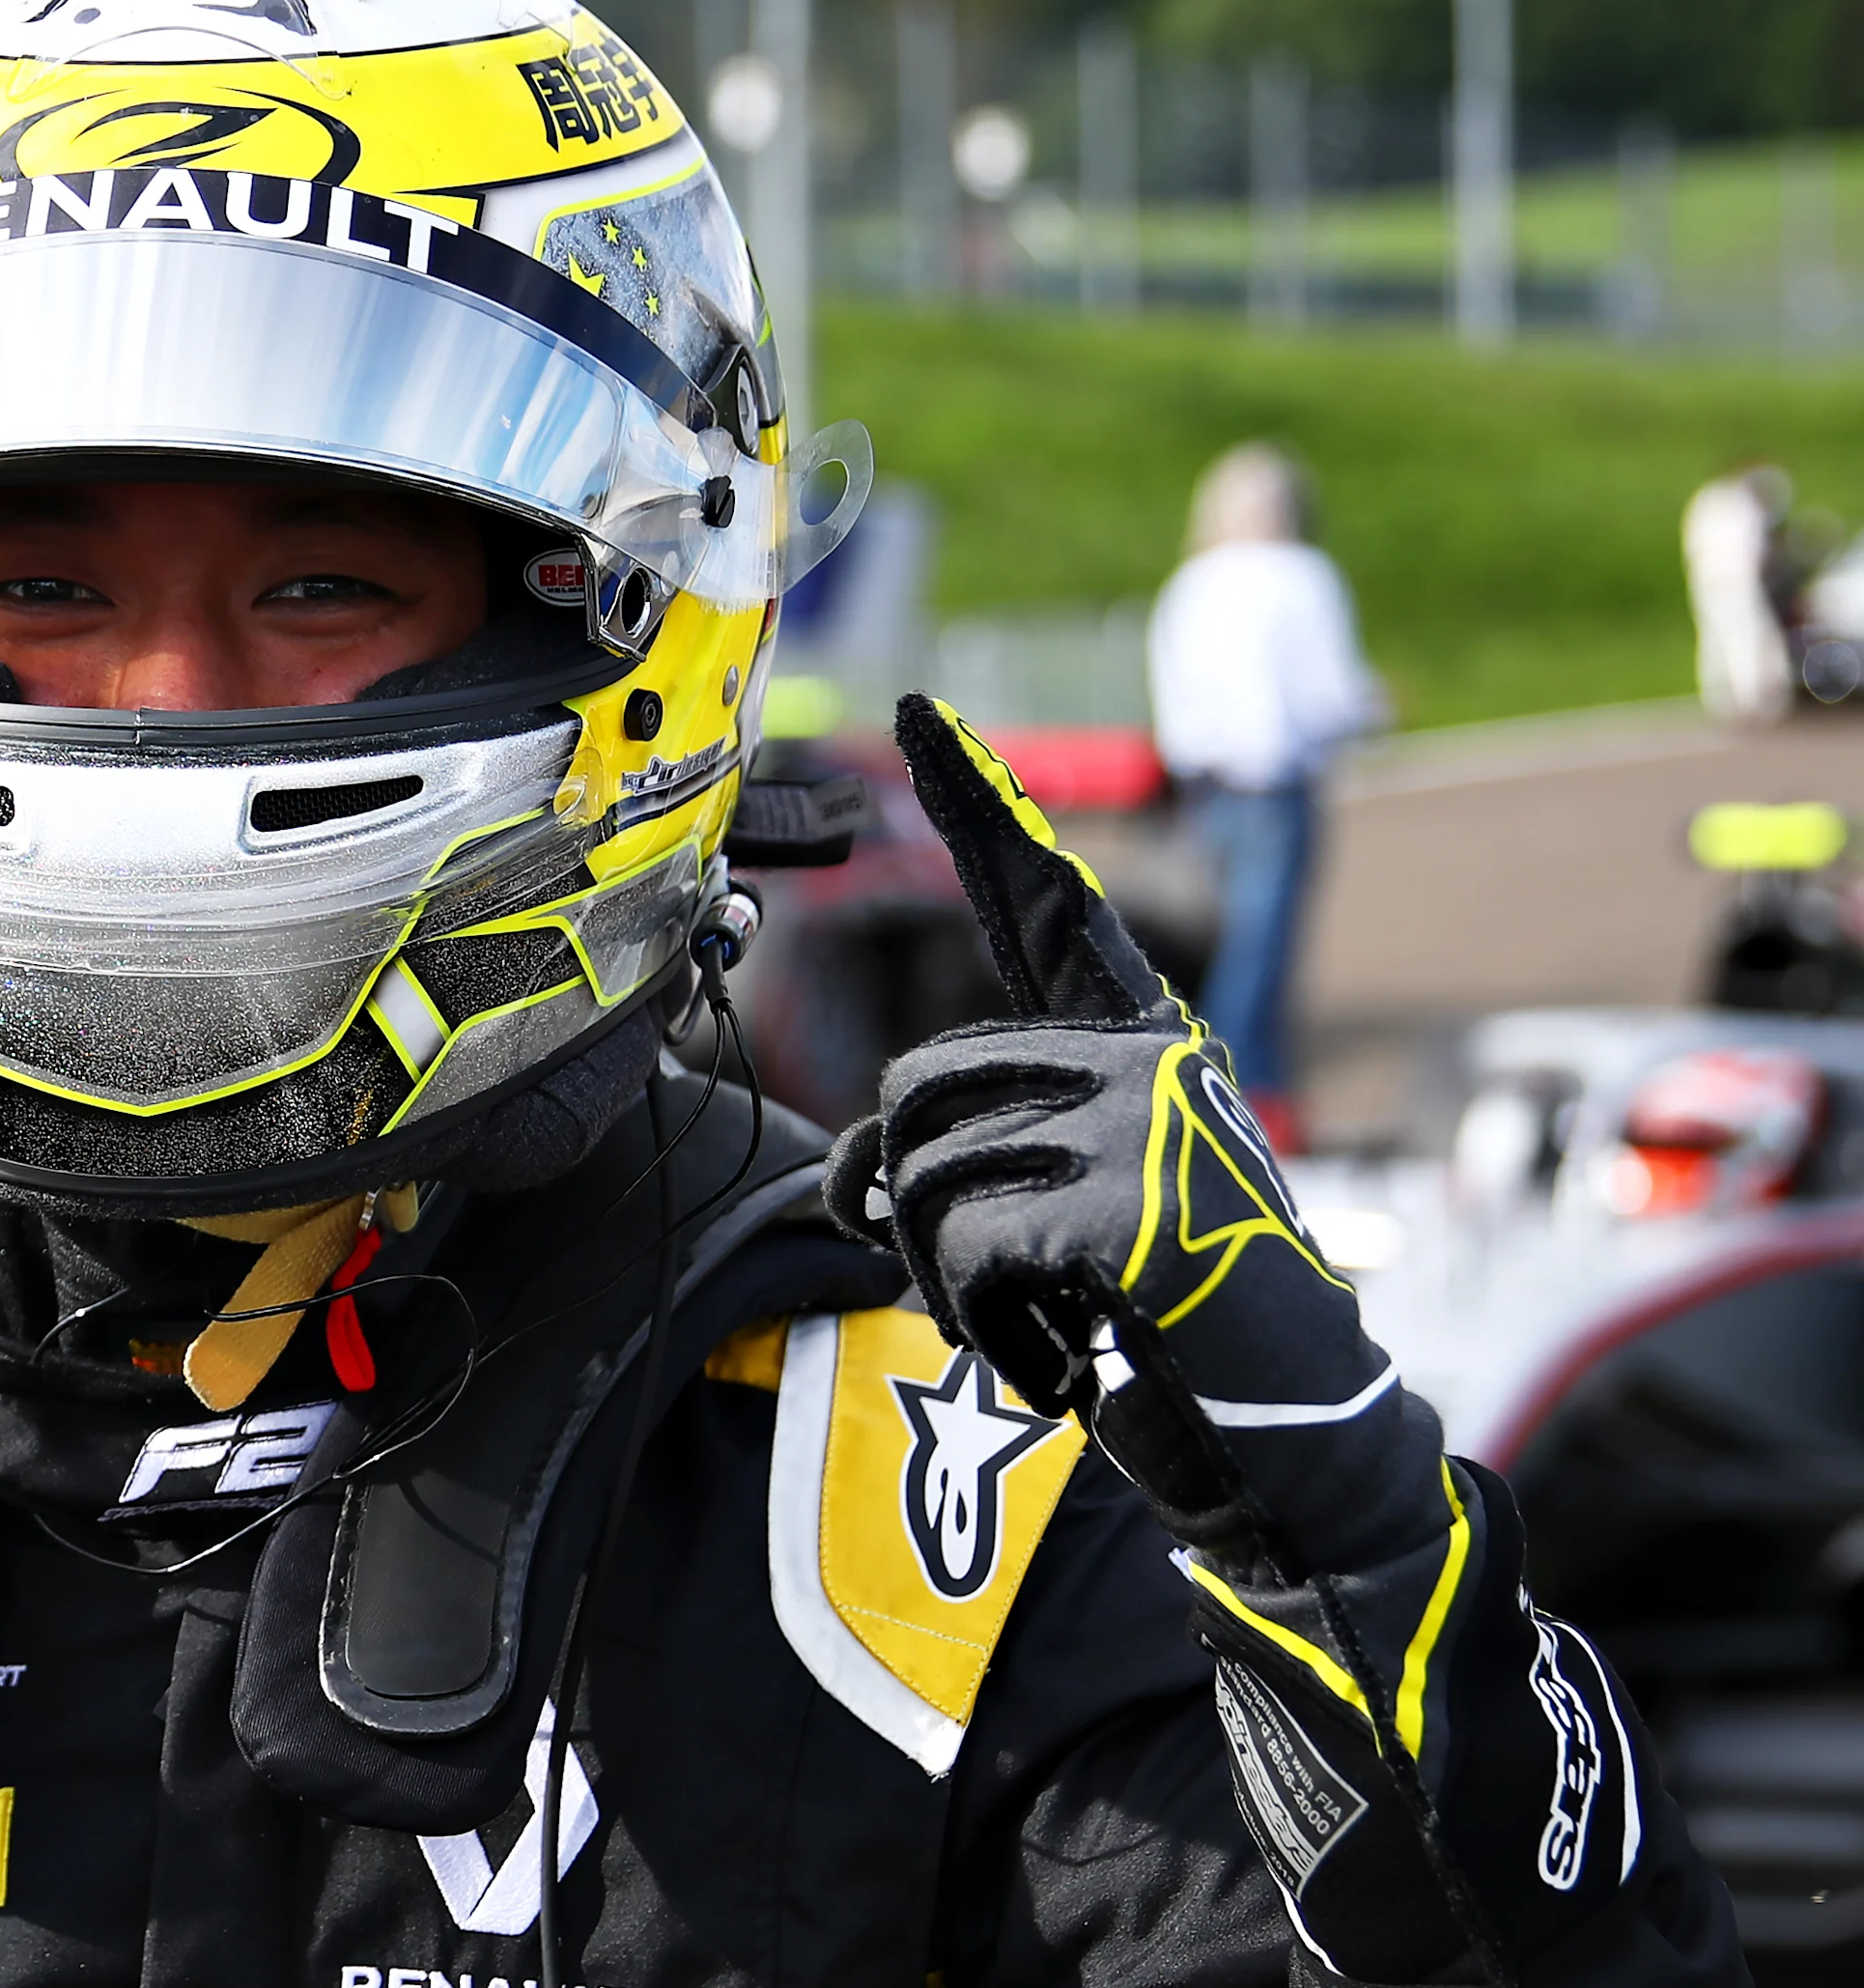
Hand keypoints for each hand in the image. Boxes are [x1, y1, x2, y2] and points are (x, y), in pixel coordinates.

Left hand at [820, 699, 1429, 1574]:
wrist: (1289, 1431)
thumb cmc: (1173, 1324)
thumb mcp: (1074, 1215)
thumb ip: (977, 1161)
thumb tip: (850, 1173)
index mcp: (1144, 1046)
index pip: (1047, 906)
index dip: (980, 808)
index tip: (927, 707)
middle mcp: (1150, 1058)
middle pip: (920, 1086)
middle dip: (909, 1199)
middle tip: (979, 1286)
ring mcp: (1145, 1123)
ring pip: (926, 1172)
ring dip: (945, 1279)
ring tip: (1036, 1322)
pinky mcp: (1128, 1206)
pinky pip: (962, 1245)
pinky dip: (979, 1323)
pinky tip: (1056, 1357)